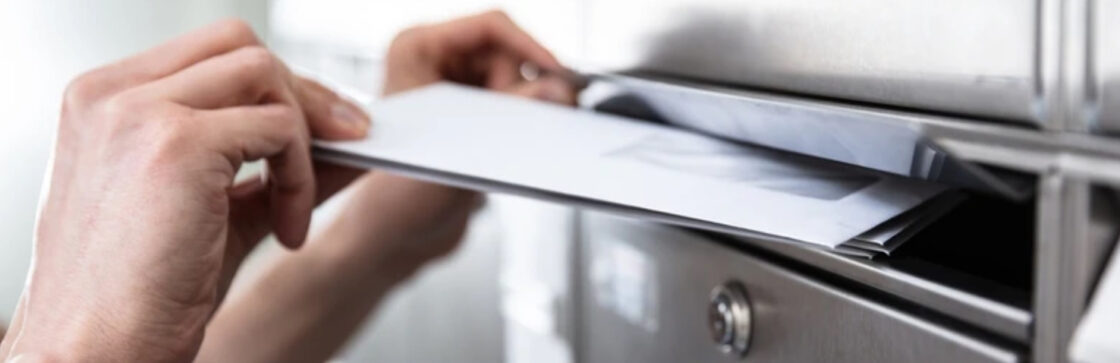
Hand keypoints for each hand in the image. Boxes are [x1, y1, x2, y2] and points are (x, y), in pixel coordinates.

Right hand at [0, 20, 369, 361]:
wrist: (95, 353)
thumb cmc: (139, 295)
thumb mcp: (217, 210)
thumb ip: (274, 166)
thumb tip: (346, 140)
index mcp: (103, 102)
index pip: (211, 52)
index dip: (274, 83)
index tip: (321, 124)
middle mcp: (111, 95)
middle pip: (241, 47)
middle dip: (302, 94)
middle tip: (346, 141)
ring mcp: (138, 112)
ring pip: (265, 75)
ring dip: (303, 139)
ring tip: (295, 209)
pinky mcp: (176, 143)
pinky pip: (279, 129)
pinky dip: (299, 178)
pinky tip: (286, 232)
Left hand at [337, 10, 579, 275]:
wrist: (394, 239)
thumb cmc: (399, 197)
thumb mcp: (462, 148)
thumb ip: (512, 112)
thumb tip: (557, 88)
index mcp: (416, 49)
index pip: (490, 27)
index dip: (532, 48)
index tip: (559, 77)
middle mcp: (435, 61)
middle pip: (509, 55)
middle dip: (522, 91)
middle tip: (521, 126)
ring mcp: (455, 86)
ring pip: (519, 82)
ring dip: (521, 113)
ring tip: (496, 145)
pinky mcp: (473, 114)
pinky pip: (517, 106)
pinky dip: (522, 125)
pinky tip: (500, 150)